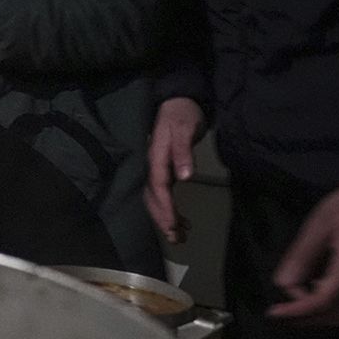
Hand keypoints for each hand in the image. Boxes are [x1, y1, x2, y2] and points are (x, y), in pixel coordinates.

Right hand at [146, 97, 203, 243]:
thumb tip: (184, 177)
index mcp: (156, 156)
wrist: (179, 100)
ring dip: (166, 218)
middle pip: (153, 197)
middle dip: (163, 218)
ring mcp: (159, 168)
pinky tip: (182, 221)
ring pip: (157, 198)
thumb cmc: (182, 113)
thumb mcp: (185, 129)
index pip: (158, 185)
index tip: (172, 224)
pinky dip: (171, 209)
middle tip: (177, 238)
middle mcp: (154, 165)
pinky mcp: (165, 169)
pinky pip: (164, 194)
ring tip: (180, 237)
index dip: (164, 206)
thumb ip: (183, 152)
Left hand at [268, 182, 338, 326]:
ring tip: (302, 296)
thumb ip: (301, 257)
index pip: (322, 304)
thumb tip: (283, 283)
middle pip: (336, 316)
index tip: (274, 313)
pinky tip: (325, 289)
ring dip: (323, 313)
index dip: (296, 312)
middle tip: (284, 309)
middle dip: (307, 317)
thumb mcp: (320, 225)